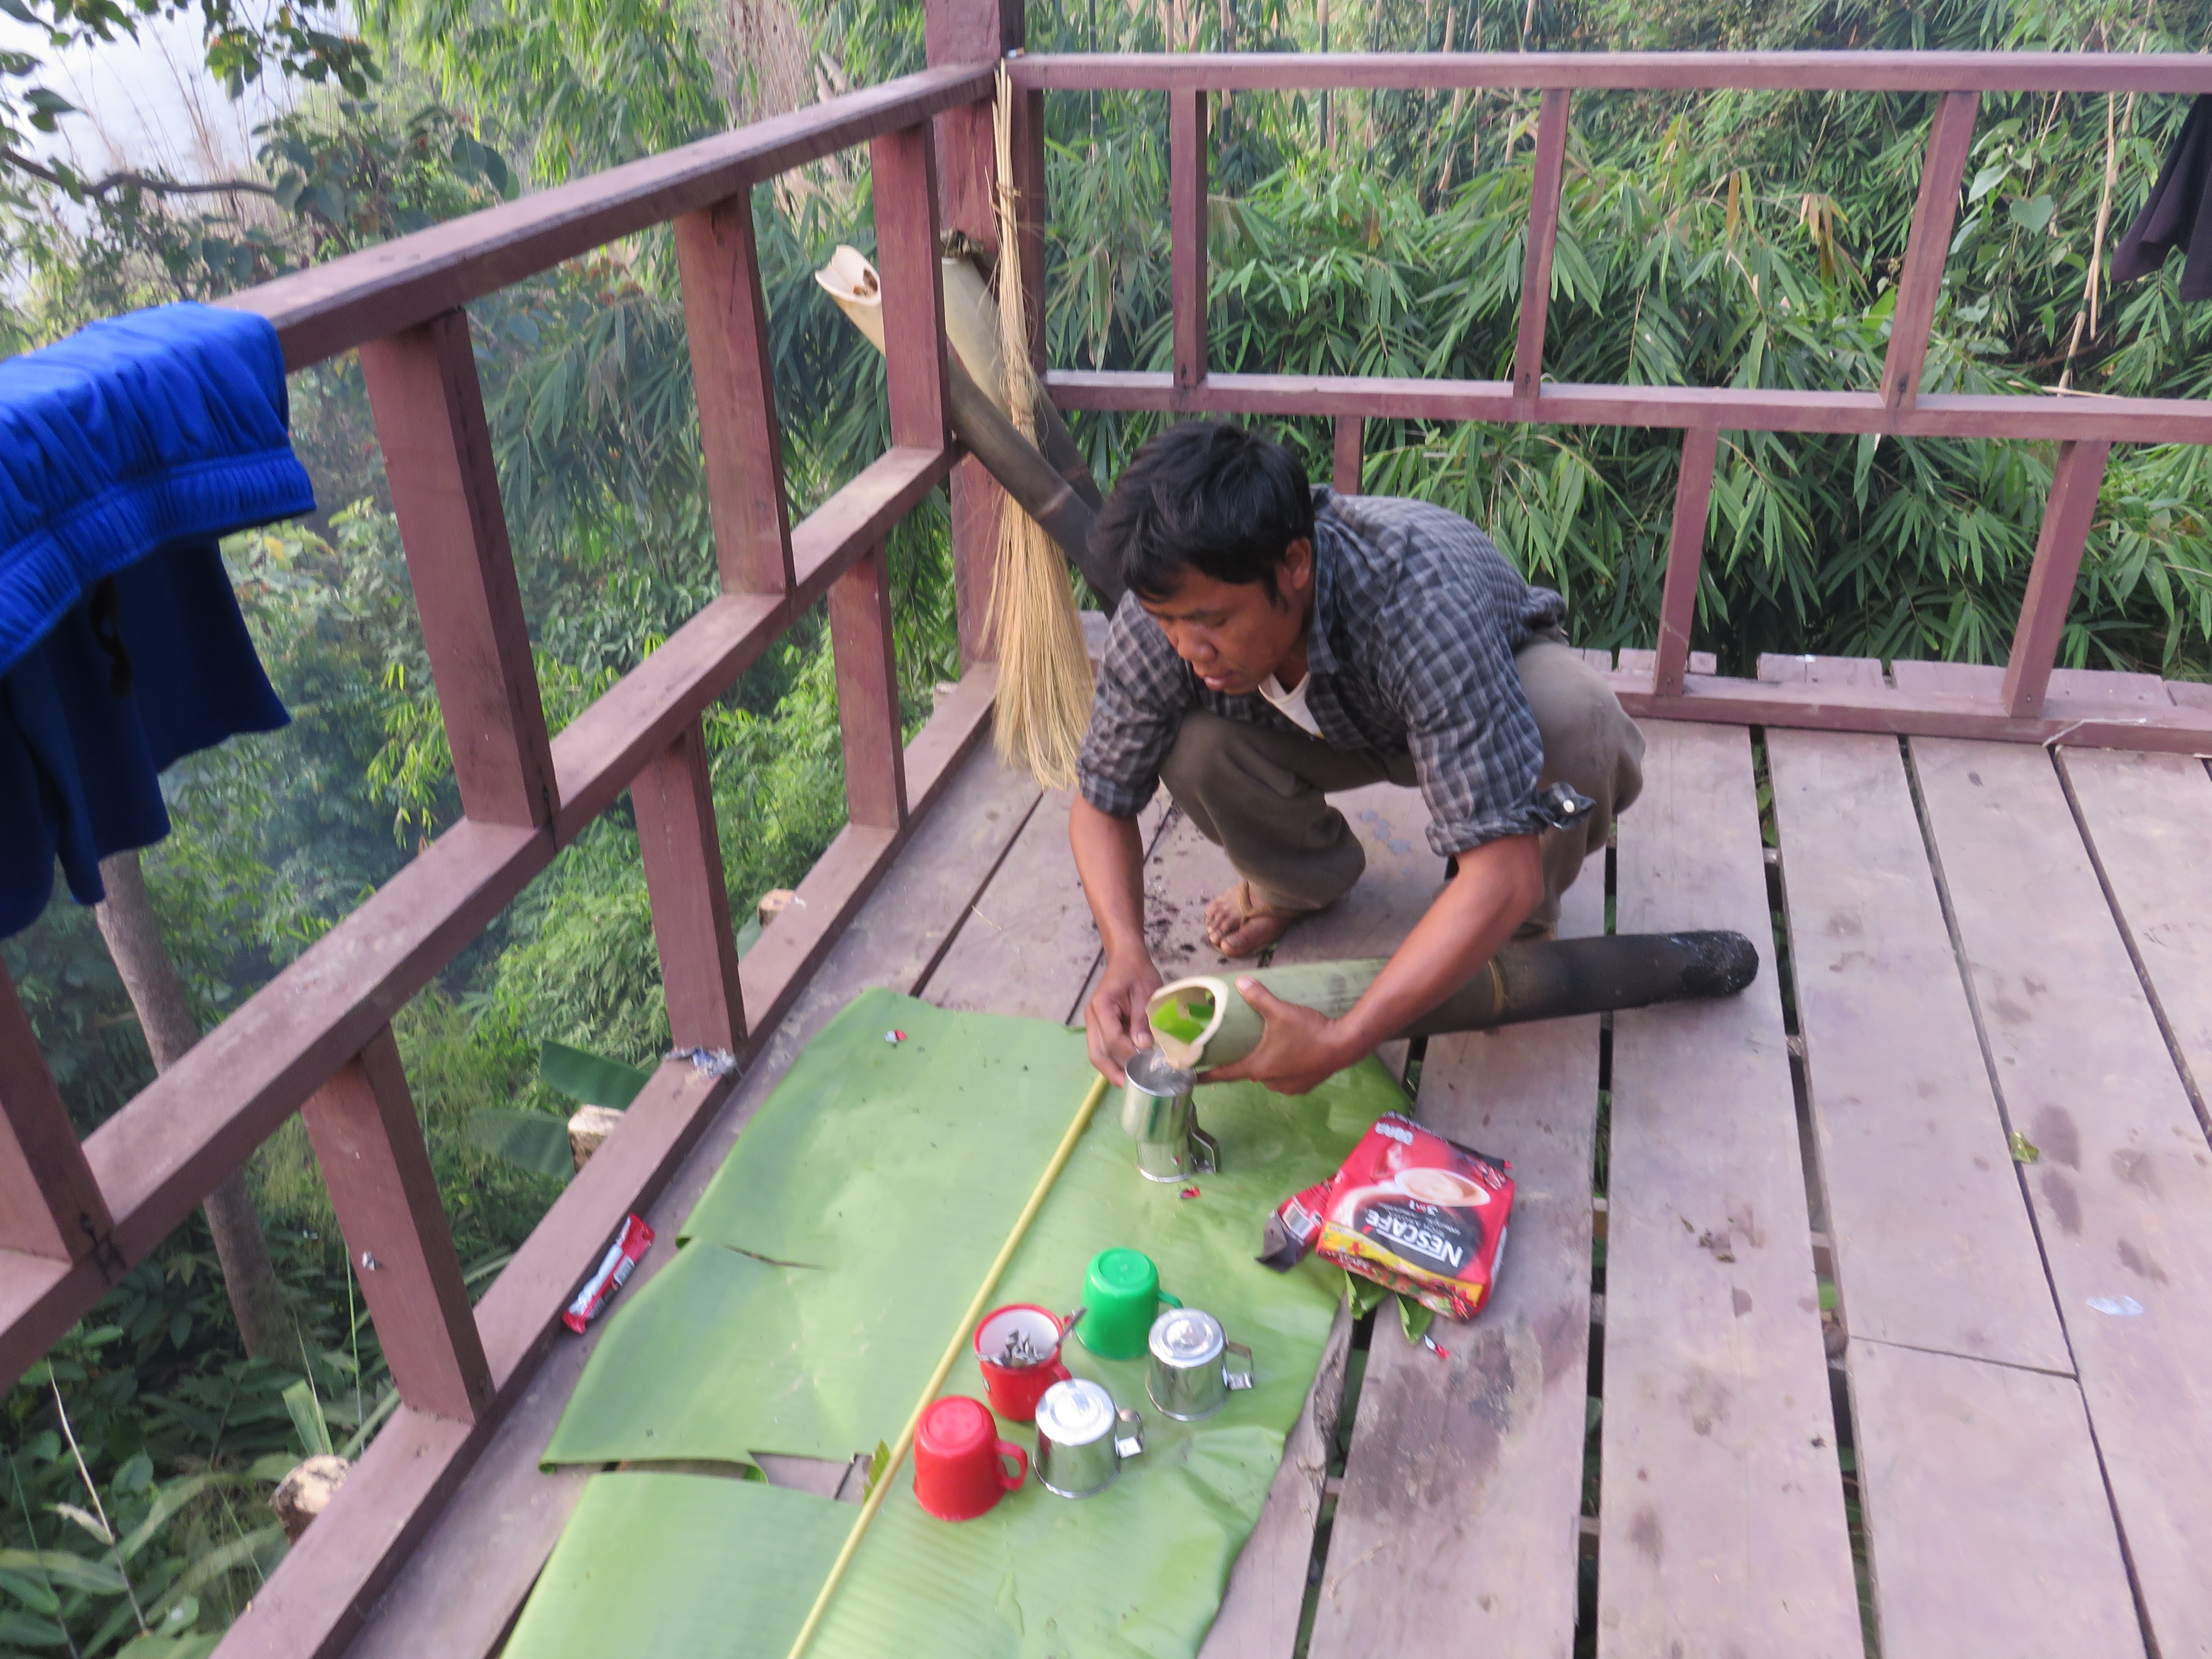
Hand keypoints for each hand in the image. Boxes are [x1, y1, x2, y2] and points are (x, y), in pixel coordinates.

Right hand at [1085, 949, 1162, 1084]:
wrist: (1127, 958)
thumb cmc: (1137, 972)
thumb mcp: (1146, 991)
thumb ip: (1142, 1019)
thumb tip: (1143, 1047)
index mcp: (1102, 1006)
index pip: (1112, 1038)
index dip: (1128, 1054)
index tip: (1147, 1064)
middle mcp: (1092, 1017)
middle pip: (1096, 1051)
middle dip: (1112, 1071)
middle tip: (1129, 1086)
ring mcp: (1093, 1022)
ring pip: (1097, 1052)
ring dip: (1111, 1068)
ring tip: (1129, 1082)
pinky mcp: (1099, 1025)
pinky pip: (1103, 1046)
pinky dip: (1113, 1059)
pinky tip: (1127, 1068)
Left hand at [1199, 977, 1362, 1095]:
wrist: (1344, 1045)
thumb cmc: (1308, 1030)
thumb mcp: (1280, 1010)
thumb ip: (1259, 996)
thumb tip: (1240, 981)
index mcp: (1258, 1066)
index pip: (1225, 1073)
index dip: (1208, 1075)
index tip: (1193, 1078)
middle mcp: (1270, 1081)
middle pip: (1249, 1071)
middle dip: (1246, 1060)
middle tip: (1244, 1046)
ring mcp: (1288, 1087)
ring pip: (1269, 1075)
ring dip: (1267, 1064)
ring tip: (1272, 1047)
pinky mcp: (1304, 1087)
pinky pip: (1286, 1079)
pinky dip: (1285, 1069)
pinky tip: (1290, 1055)